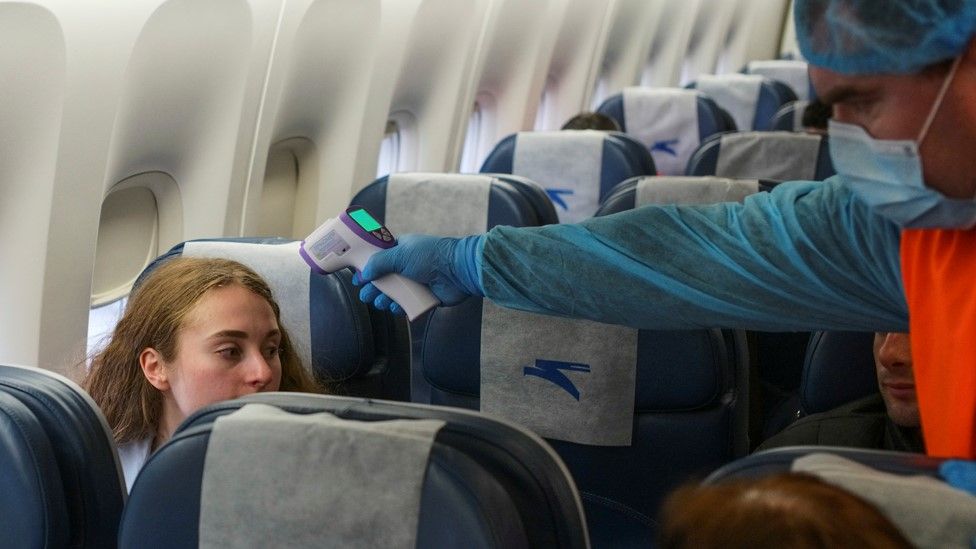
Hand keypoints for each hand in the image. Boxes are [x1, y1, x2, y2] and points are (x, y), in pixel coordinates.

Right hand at [352, 234, 483, 312]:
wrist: (458, 271)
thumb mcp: (400, 254)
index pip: (379, 259)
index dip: (367, 268)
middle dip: (374, 288)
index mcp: (401, 250)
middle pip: (384, 279)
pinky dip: (400, 308)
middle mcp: (408, 265)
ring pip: (394, 294)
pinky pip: (408, 305)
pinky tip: (396, 309)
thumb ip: (379, 263)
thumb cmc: (430, 257)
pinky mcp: (424, 297)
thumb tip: (363, 273)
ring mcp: (416, 281)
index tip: (358, 278)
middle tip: (366, 295)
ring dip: (385, 299)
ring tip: (380, 303)